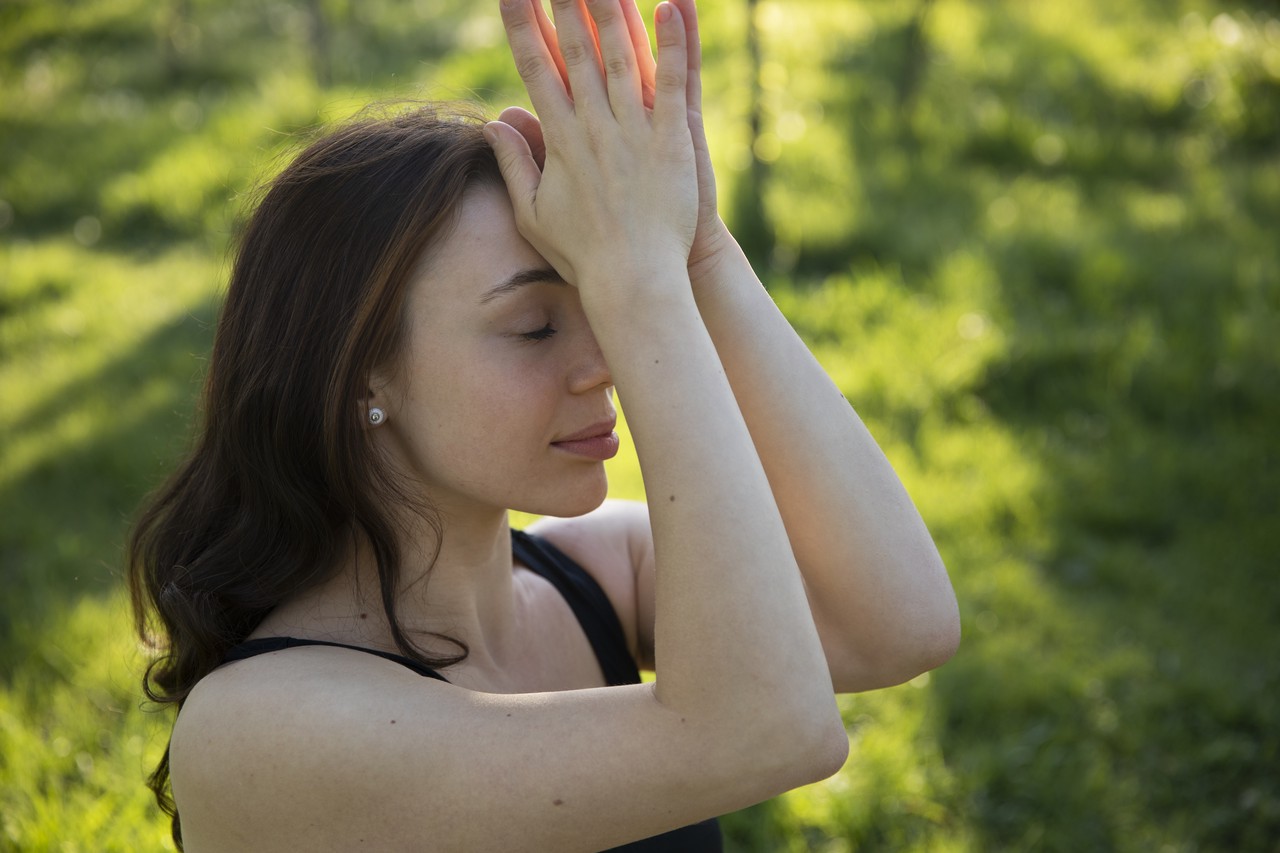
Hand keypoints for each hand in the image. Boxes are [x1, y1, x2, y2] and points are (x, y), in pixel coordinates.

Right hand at [485, 0, 697, 297]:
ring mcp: (633, 131)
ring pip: (623, 55)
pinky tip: (670, 4)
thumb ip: (515, 165)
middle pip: (576, 51)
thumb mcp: (534, 213)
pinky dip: (673, 43)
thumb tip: (494, 124)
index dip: (522, 26)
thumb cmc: (583, 255)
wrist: (634, 281)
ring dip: (613, 9)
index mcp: (560, 140)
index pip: (536, 69)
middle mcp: (593, 127)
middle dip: (564, 2)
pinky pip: (673, 82)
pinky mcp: (671, 140)